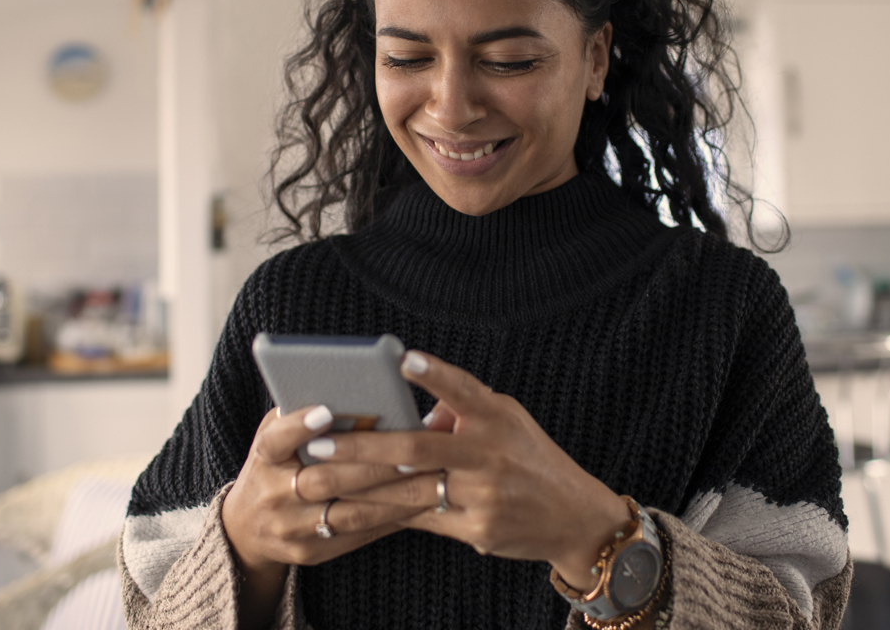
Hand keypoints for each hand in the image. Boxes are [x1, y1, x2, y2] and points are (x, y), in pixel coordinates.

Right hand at [221, 403, 429, 629]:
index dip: (300, 427)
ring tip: (428, 475)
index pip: (276, 440)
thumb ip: (304, 415)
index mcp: (264, 458)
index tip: (327, 411)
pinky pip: (358, 536)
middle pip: (325, 481)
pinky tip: (419, 501)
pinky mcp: (311, 552)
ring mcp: (291, 529)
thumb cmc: (275, 462)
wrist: (246, 527)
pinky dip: (390, 517)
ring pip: (349, 513)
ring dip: (393, 495)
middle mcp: (273, 496)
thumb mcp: (276, 434)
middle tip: (413, 447)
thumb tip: (356, 391)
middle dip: (372, 465)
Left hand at [312, 351, 631, 590]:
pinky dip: (379, 516)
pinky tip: (344, 514)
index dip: (434, 374)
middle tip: (318, 442)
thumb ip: (460, 410)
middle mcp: (489, 453)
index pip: (462, 389)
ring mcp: (482, 495)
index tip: (404, 359)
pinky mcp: (475, 530)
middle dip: (362, 447)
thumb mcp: (505, 419)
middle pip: (416, 449)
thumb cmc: (528, 456)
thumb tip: (406, 410)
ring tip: (315, 482)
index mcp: (496, 415)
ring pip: (408, 491)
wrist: (575, 517)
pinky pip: (418, 519)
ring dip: (356, 488)